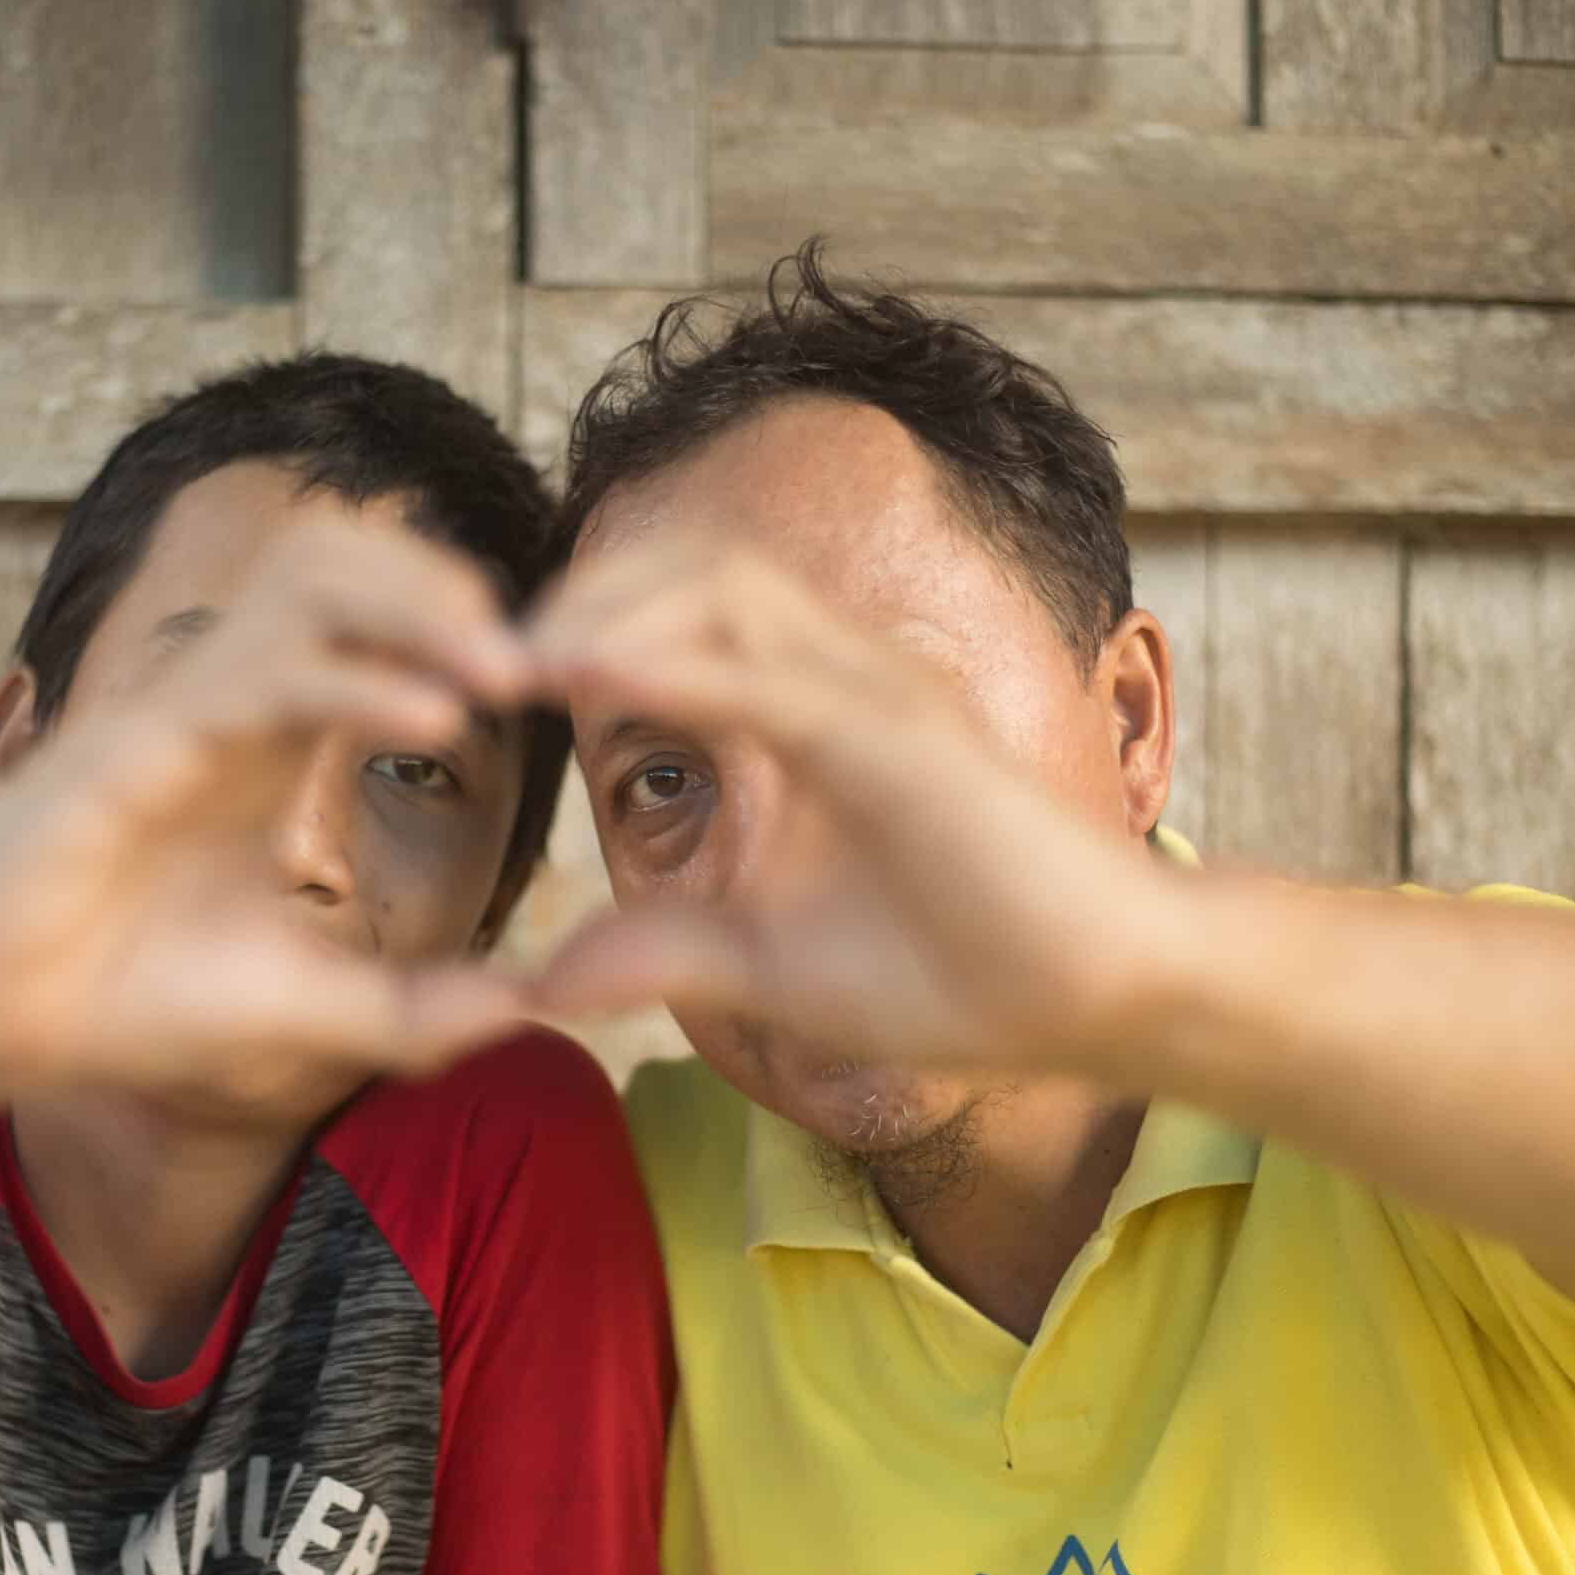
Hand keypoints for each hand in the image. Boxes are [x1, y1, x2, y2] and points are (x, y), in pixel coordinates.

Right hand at [0, 514, 537, 1105]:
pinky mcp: (133, 745)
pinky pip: (257, 673)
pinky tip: (434, 723)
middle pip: (347, 554)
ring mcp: (179, 708)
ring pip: (308, 576)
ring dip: (416, 606)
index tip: (550, 687)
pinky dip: (354, 683)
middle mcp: (229, 696)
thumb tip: (533, 1012)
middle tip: (536, 664)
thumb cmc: (125, 999)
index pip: (377, 610)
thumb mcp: (307, 1009)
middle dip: (449, 585)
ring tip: (500, 678)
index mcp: (271, 733)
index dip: (464, 624)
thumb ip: (417, 1009)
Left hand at [525, 537, 1172, 1078]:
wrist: (1101, 1004)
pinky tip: (592, 679)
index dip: (585, 623)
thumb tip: (544, 980)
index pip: (684, 612)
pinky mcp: (902, 745)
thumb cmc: (963, 974)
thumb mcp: (770, 971)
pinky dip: (677, 667)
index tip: (490, 677)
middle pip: (693, 570)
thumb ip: (665, 952)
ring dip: (610, 611)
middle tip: (474, 651)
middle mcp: (847, 676)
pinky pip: (771, 680)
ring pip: (726, 593)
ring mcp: (879, 697)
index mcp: (815, 709)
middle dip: (581, 593)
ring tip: (514, 655)